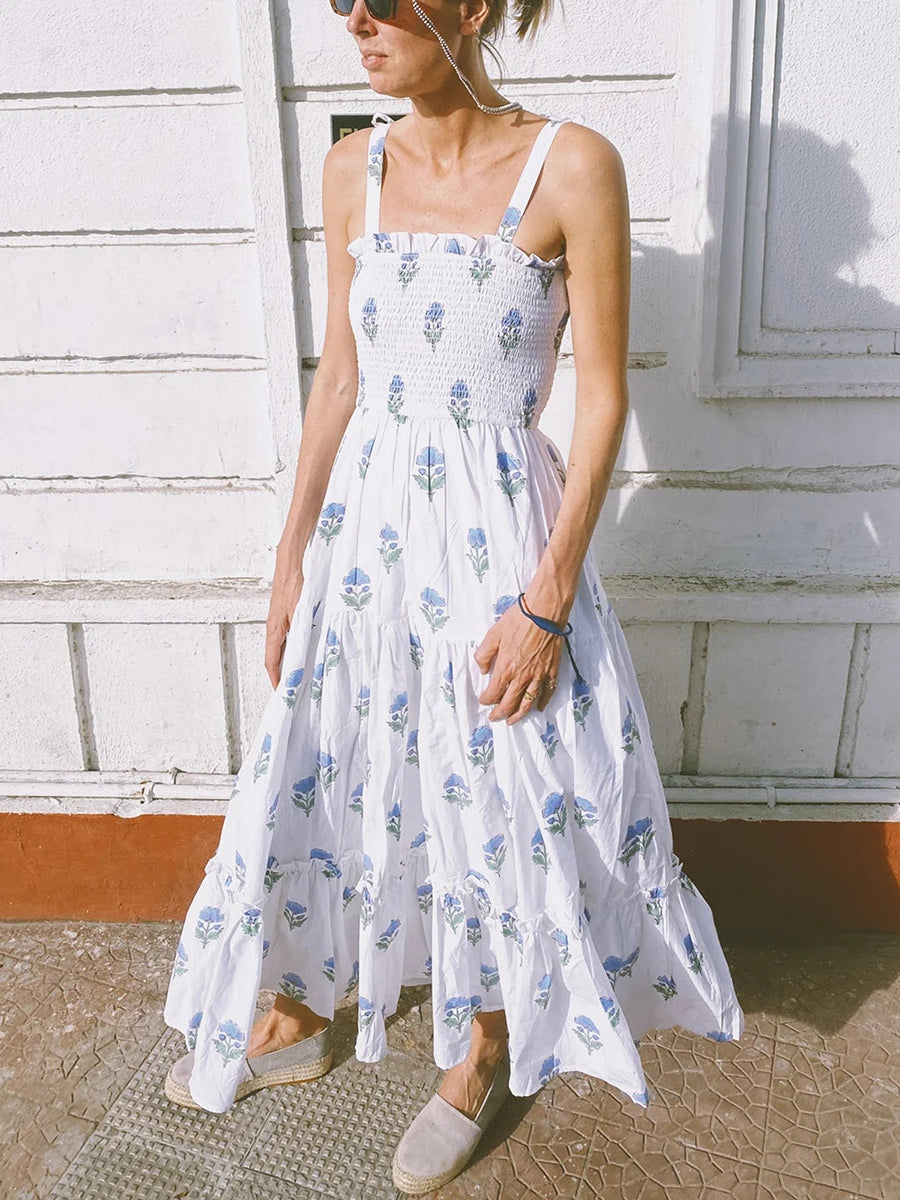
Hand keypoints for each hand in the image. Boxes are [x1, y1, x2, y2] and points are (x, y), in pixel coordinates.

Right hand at [264, 548, 305, 689]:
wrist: (289, 566)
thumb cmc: (294, 586)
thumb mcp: (301, 611)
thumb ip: (301, 631)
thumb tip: (304, 651)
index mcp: (274, 631)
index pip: (271, 661)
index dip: (276, 678)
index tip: (281, 692)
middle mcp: (273, 629)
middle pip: (274, 658)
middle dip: (281, 675)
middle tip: (291, 689)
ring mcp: (278, 623)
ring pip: (280, 649)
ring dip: (286, 663)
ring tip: (297, 675)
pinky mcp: (284, 617)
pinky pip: (285, 639)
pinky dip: (292, 650)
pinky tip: (303, 652)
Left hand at [473, 598, 562, 723]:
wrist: (545, 612)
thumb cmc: (519, 620)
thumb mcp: (493, 634)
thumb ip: (484, 654)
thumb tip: (482, 670)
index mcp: (506, 667)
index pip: (493, 692)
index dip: (486, 699)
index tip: (483, 700)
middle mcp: (522, 676)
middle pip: (510, 703)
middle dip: (500, 713)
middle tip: (495, 718)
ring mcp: (539, 675)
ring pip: (528, 702)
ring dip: (519, 714)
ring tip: (512, 721)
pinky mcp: (552, 671)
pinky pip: (548, 692)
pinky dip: (543, 702)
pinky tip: (539, 708)